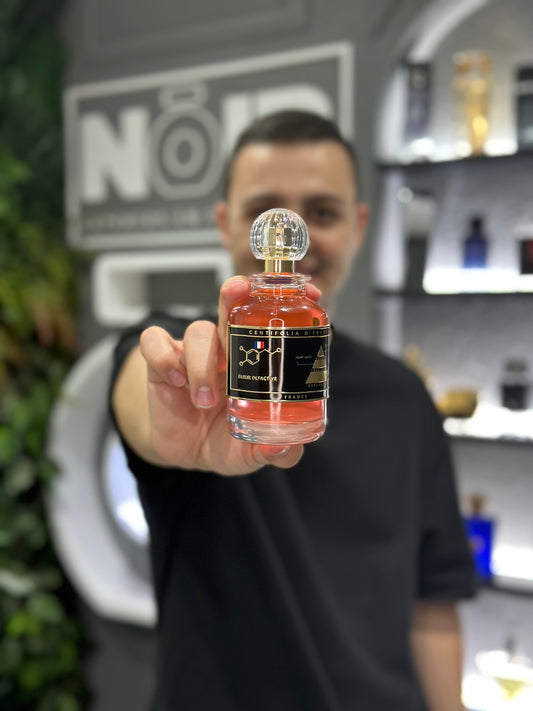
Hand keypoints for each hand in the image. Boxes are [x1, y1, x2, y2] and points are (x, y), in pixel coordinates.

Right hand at [138, 276, 320, 475]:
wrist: (186, 455)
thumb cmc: (226, 442)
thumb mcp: (251, 453)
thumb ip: (273, 453)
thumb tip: (288, 448)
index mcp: (254, 362)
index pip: (268, 323)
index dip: (281, 303)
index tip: (308, 292)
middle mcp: (226, 350)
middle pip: (231, 309)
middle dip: (235, 295)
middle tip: (239, 291)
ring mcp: (192, 353)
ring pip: (198, 332)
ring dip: (202, 363)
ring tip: (206, 401)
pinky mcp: (161, 364)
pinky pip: (155, 342)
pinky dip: (164, 358)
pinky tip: (176, 381)